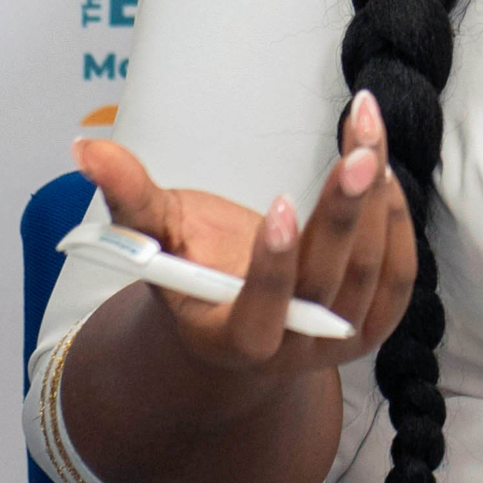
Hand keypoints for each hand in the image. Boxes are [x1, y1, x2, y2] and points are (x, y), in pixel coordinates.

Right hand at [74, 89, 417, 388]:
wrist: (237, 320)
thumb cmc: (193, 274)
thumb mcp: (156, 237)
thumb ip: (128, 196)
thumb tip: (84, 147)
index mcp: (236, 340)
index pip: (262, 311)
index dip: (274, 263)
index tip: (280, 201)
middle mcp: (294, 350)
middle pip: (330, 281)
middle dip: (346, 210)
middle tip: (361, 146)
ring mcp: (340, 340)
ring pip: (372, 270)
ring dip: (376, 198)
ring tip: (367, 132)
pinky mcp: (374, 322)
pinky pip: (399, 274)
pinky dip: (396, 220)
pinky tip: (384, 168)